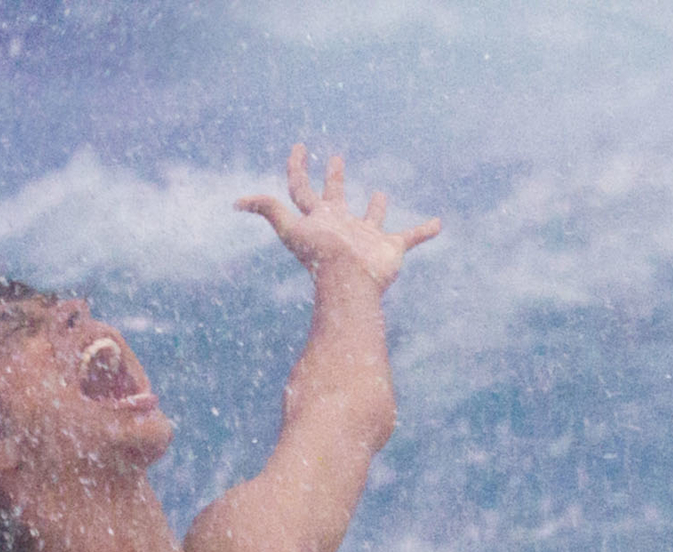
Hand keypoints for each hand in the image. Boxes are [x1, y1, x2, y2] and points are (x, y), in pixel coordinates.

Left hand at [236, 146, 441, 289]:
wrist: (350, 284)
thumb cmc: (321, 256)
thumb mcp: (290, 227)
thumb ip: (266, 209)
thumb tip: (235, 202)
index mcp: (318, 218)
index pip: (302, 190)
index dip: (296, 168)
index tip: (297, 147)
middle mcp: (341, 225)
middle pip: (335, 197)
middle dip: (334, 178)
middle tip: (336, 159)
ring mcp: (366, 237)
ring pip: (372, 218)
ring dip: (377, 207)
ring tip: (381, 194)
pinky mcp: (390, 249)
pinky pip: (410, 237)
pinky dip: (424, 231)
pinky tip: (438, 224)